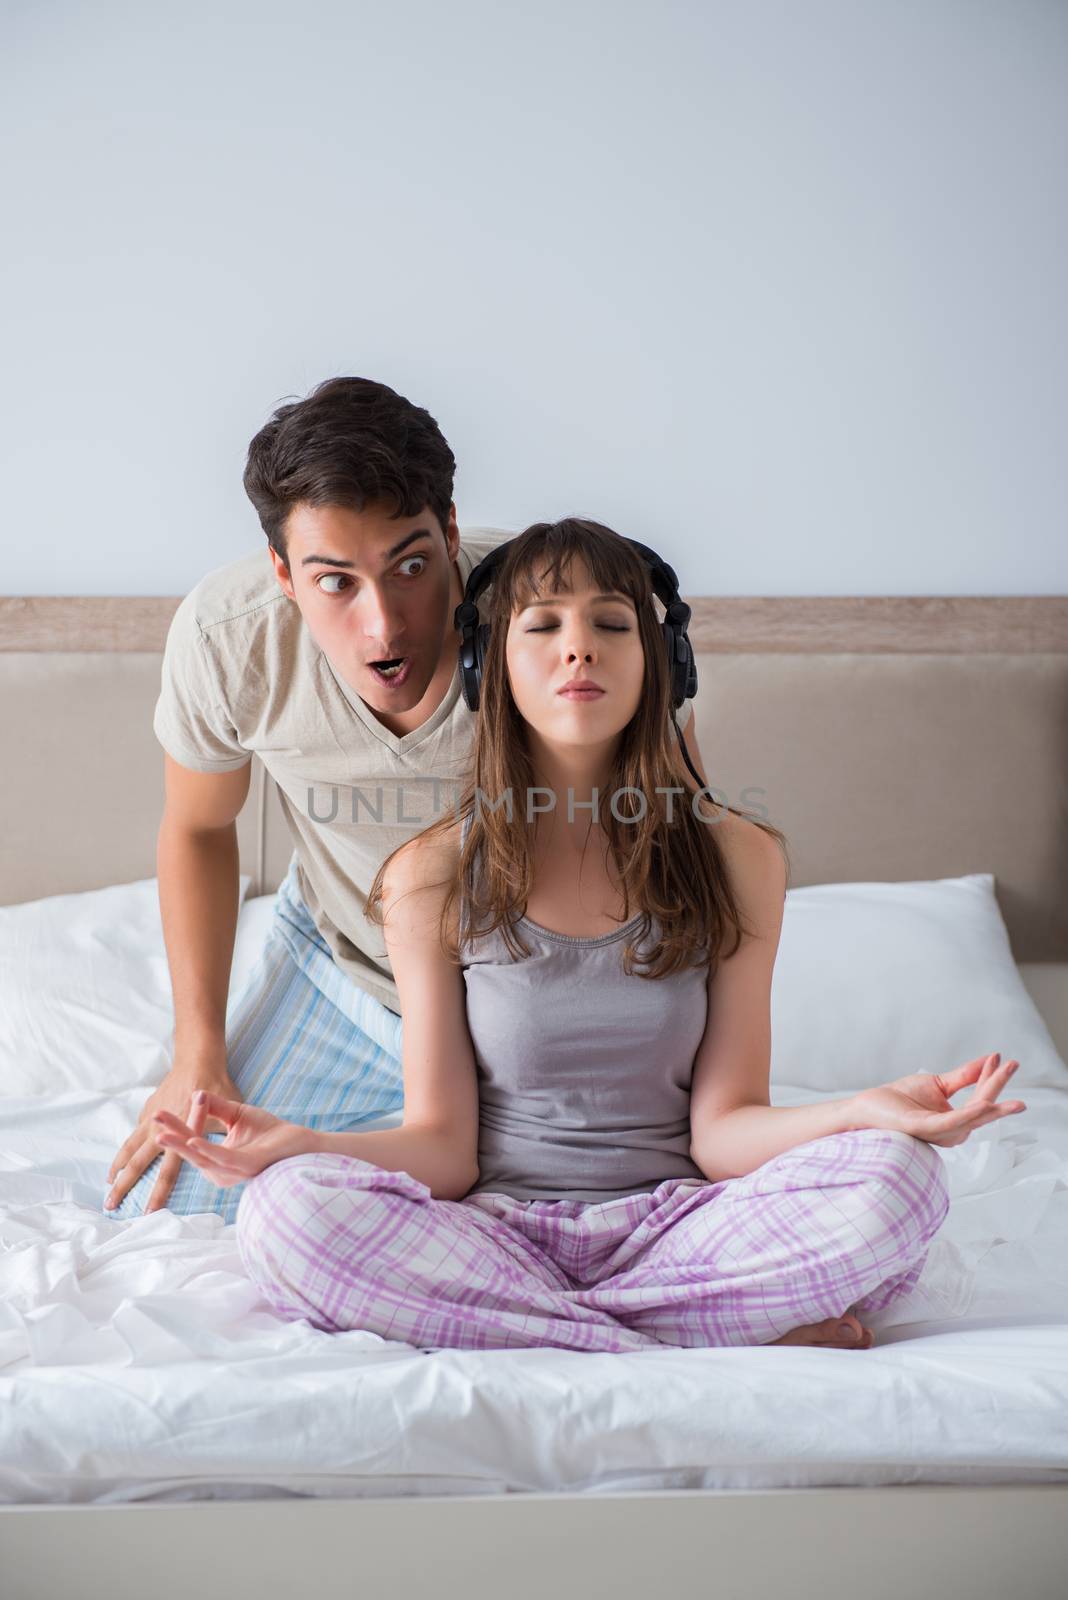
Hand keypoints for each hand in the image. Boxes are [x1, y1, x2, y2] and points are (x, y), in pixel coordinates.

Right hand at [105, 1058, 243, 1213]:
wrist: (199, 1059)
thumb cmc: (218, 1087)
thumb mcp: (227, 1114)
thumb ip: (222, 1135)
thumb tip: (228, 1156)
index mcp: (181, 1136)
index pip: (167, 1172)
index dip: (157, 1193)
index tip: (146, 1213)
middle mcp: (160, 1130)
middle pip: (137, 1164)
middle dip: (123, 1187)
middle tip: (109, 1206)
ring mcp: (151, 1119)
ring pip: (129, 1147)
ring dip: (118, 1167)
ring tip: (109, 1184)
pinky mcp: (148, 1110)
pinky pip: (136, 1132)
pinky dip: (126, 1147)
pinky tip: (121, 1159)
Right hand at [150, 1092, 307, 1188]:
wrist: (300, 1140)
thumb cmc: (268, 1131)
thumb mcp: (236, 1114)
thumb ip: (216, 1107)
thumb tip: (196, 1093)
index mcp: (216, 1160)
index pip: (190, 1141)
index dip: (175, 1127)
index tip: (158, 1111)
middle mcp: (221, 1170)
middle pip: (191, 1152)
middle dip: (171, 1136)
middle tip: (154, 1120)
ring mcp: (234, 1171)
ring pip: (202, 1158)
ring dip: (183, 1145)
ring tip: (163, 1135)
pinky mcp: (249, 1166)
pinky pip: (225, 1159)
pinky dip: (208, 1151)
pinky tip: (194, 1141)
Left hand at [850, 1053, 1025, 1147]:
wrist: (868, 1107)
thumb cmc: (900, 1100)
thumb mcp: (937, 1084)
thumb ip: (964, 1076)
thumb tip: (991, 1059)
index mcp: (956, 1122)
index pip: (981, 1099)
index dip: (992, 1078)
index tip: (1001, 1056)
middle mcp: (952, 1132)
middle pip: (982, 1107)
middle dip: (998, 1085)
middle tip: (1015, 1064)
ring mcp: (939, 1132)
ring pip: (972, 1116)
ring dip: (992, 1101)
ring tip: (1008, 1088)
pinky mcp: (924, 1129)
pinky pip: (951, 1122)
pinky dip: (970, 1115)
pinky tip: (984, 1104)